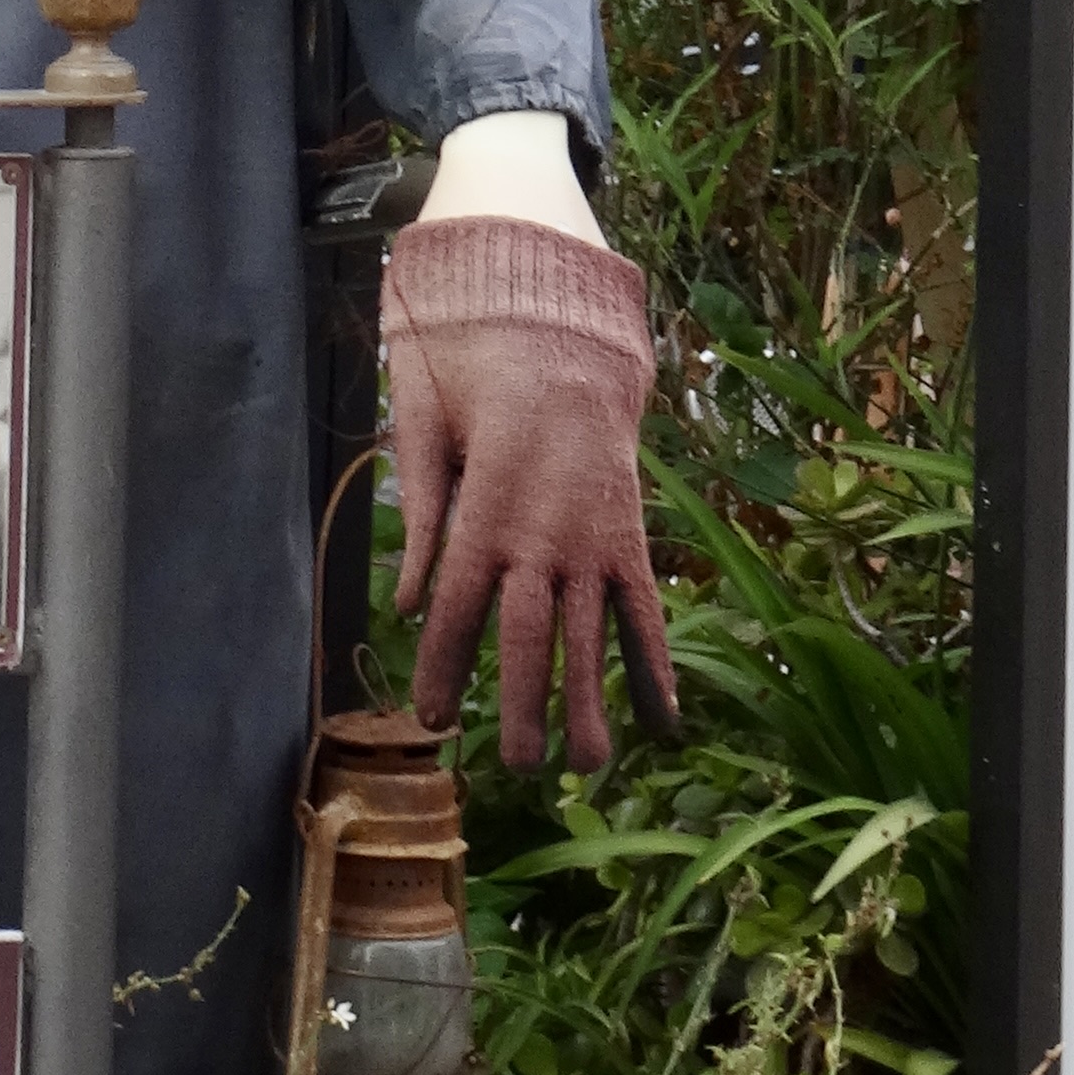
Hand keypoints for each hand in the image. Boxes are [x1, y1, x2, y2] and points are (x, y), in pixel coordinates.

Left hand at [383, 211, 672, 770]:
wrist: (566, 306)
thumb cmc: (474, 350)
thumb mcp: (423, 409)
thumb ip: (420, 510)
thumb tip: (413, 602)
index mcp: (488, 496)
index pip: (461, 600)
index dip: (446, 664)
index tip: (433, 719)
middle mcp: (547, 524)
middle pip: (529, 631)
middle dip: (520, 702)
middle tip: (513, 768)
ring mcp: (596, 529)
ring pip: (591, 629)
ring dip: (589, 698)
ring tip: (584, 767)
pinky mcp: (629, 526)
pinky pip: (645, 602)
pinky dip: (653, 659)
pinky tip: (661, 719)